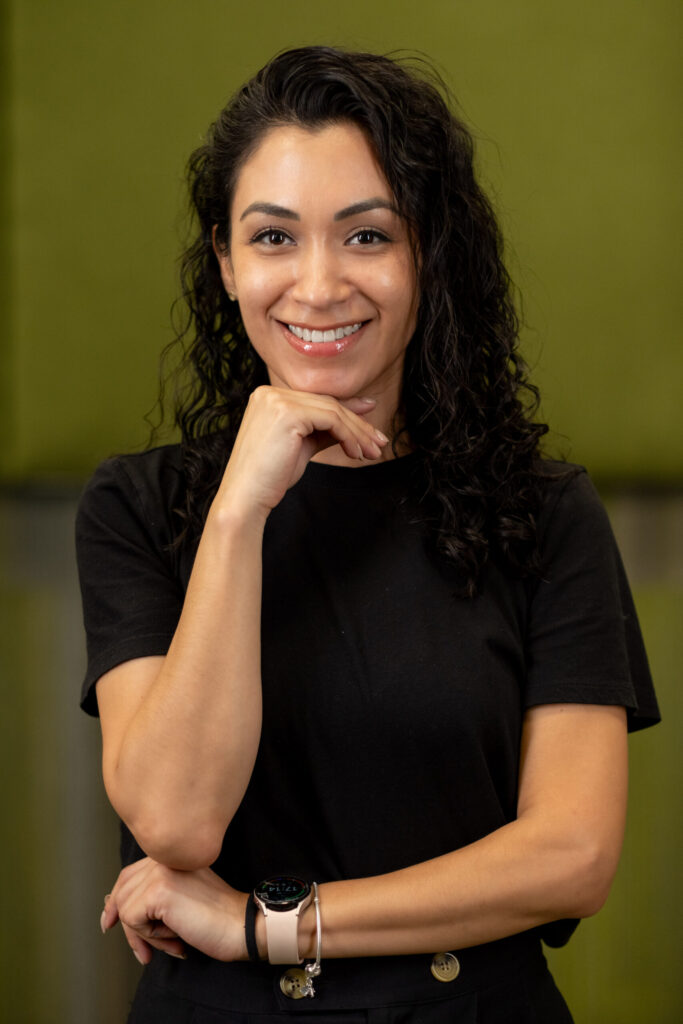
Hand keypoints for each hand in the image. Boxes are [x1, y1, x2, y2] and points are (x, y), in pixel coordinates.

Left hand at [101, 857, 247, 964]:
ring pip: (125, 908)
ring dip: (145, 935)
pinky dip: (149, 937)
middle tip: (146, 952)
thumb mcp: (178, 901)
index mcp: (171, 857)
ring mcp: (161, 871)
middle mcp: (164, 857)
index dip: (116, 902)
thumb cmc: (216, 919)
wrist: (241, 926)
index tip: (109, 923)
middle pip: (122, 892)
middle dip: (131, 928)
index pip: (129, 875)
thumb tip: (111, 907)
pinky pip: (132, 920)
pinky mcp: (159, 890)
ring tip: (172, 940)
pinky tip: (175, 935)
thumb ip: (149, 897)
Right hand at [213, 386, 388, 520]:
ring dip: (358, 433)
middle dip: (359, 424)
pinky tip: (356, 453)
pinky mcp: (287, 412)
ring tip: (372, 452)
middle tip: (379, 442)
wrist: (246, 498)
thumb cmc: (269, 477)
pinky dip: (348, 436)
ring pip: (332, 411)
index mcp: (268, 397)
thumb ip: (324, 429)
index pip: (317, 401)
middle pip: (327, 404)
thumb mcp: (301, 446)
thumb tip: (353, 422)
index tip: (370, 423)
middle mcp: (270, 393)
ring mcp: (277, 400)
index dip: (348, 410)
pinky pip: (331, 419)